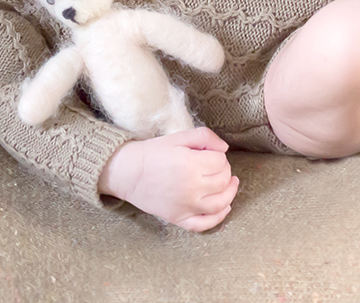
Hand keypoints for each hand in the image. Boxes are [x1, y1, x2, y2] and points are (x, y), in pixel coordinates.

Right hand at [98, 128, 239, 231]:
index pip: (220, 161)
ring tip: (231, 184)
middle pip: (223, 181)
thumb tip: (224, 149)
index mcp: (191, 164)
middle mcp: (192, 188)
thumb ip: (204, 137)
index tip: (212, 154)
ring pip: (221, 203)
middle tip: (217, 166)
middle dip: (225, 171)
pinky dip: (219, 217)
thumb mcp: (178, 137)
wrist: (128, 172)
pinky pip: (205, 224)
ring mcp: (186, 206)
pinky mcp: (179, 219)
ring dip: (230, 193)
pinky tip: (225, 207)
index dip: (219, 156)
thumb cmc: (152, 153)